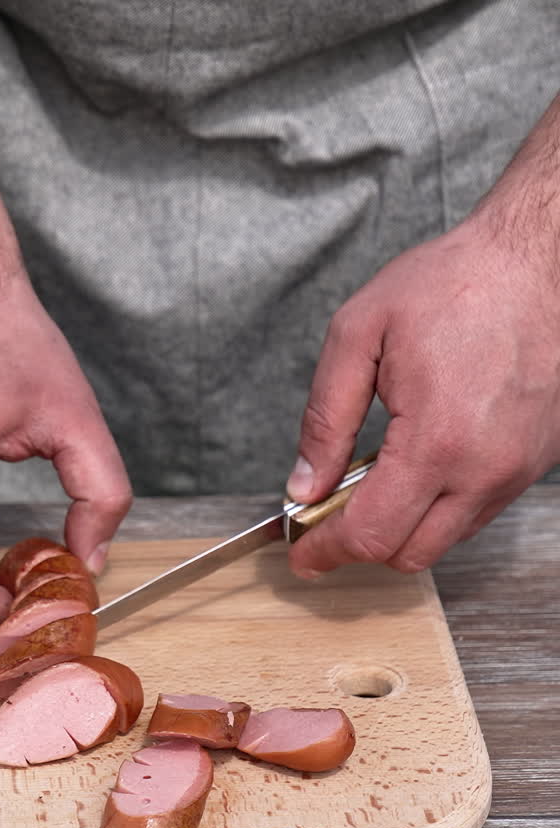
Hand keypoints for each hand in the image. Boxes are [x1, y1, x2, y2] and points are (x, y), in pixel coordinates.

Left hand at [286, 215, 559, 576]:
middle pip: (408, 555)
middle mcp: (484, 470)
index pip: (371, 534)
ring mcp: (515, 472)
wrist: (539, 261)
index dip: (326, 551)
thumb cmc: (456, 284)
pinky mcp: (533, 465)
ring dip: (402, 525)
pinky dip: (438, 506)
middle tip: (328, 512)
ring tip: (376, 476)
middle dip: (360, 543)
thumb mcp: (360, 334)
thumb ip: (325, 419)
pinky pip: (475, 513)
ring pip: (444, 540)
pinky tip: (419, 463)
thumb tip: (304, 485)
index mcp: (438, 440)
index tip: (303, 554)